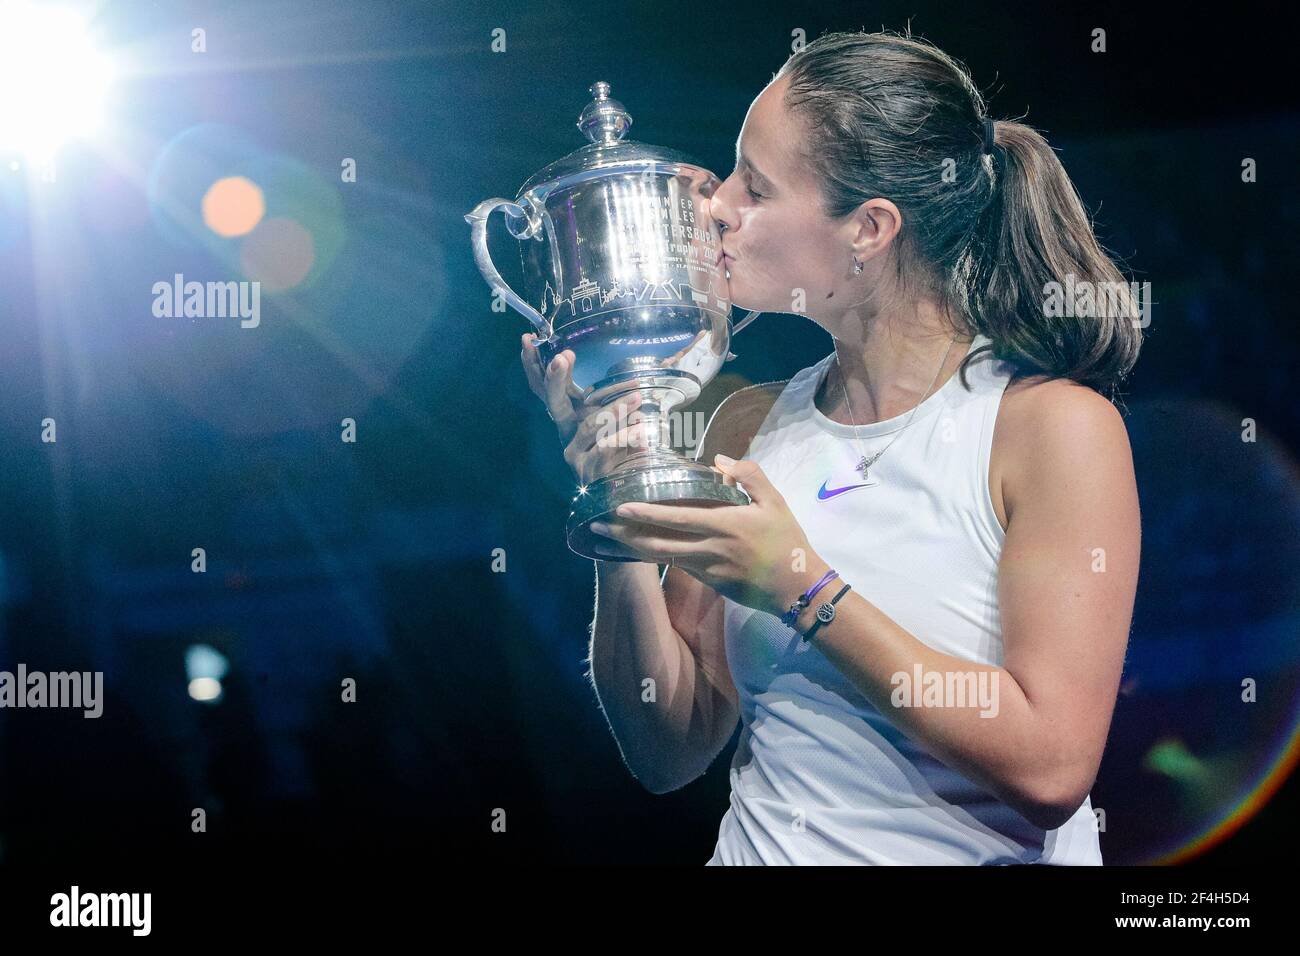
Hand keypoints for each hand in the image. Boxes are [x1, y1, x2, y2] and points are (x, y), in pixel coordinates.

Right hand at [520, 332, 658, 484]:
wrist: (626, 485)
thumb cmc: (622, 444)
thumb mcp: (617, 414)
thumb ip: (619, 392)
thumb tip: (652, 358)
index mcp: (568, 413)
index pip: (543, 386)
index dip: (533, 364)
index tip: (528, 340)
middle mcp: (565, 430)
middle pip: (553, 402)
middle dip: (555, 379)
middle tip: (561, 358)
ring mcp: (574, 451)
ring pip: (590, 425)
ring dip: (615, 409)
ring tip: (636, 396)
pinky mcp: (588, 469)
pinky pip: (607, 447)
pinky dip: (626, 437)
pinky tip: (642, 431)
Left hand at [588, 455, 829, 615]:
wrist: (797, 587)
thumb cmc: (787, 540)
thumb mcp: (775, 501)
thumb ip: (749, 475)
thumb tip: (719, 461)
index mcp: (725, 525)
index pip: (677, 518)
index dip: (646, 514)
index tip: (620, 508)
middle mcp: (709, 549)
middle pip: (658, 543)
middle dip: (624, 535)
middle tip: (595, 526)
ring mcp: (707, 570)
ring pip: (662, 558)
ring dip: (631, 549)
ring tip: (605, 540)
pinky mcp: (710, 583)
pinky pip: (676, 567)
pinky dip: (655, 558)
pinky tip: (639, 550)